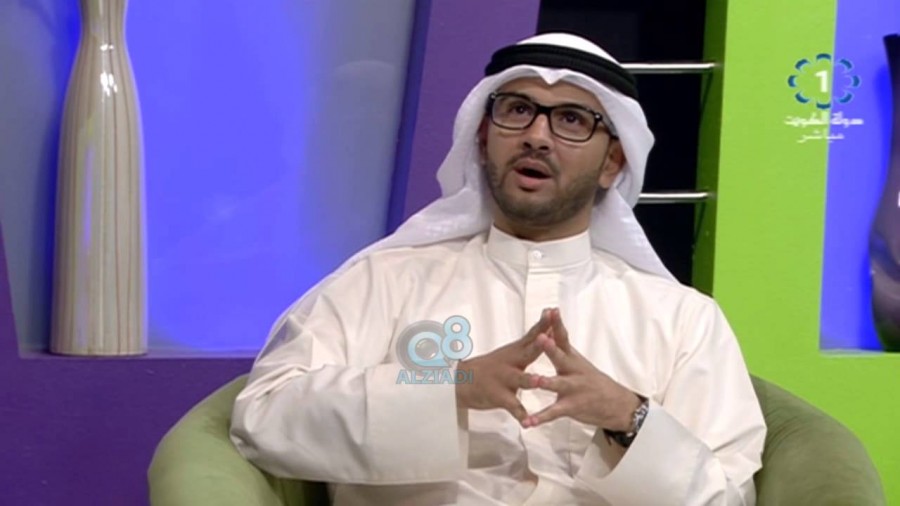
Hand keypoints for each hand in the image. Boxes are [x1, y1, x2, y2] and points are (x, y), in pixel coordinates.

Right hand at [455, 309, 551, 424]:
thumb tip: (548, 328)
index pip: (532, 335)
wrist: (462, 381)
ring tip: (539, 381)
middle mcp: (510, 362)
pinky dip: (520, 414)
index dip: (543, 324)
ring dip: (529, 380)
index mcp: (515, 351)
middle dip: (539, 346)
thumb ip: (529, 344)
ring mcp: (503, 380)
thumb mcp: (510, 352)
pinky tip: (527, 421)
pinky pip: (511, 406)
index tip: (554, 311)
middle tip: (549, 339)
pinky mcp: (498, 397)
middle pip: (527, 353)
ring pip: (519, 380)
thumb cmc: (492, 366)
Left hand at [524, 308, 641, 430]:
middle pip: (561, 357)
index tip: (551, 310)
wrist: (616, 404)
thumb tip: (548, 328)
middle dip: (550, 348)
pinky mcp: (571, 407)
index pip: (563, 337)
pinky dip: (540, 418)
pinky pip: (553, 413)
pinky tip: (528, 423)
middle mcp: (574, 371)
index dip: (557, 324)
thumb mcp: (578, 361)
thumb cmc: (591, 380)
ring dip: (546, 382)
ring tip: (535, 381)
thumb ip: (562, 347)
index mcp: (572, 359)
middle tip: (541, 337)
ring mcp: (573, 389)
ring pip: (558, 385)